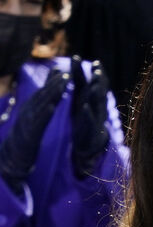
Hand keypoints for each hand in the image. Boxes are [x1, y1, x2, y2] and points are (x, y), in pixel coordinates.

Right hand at [0, 69, 67, 194]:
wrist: (12, 157)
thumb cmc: (25, 134)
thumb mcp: (33, 115)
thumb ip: (42, 101)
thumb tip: (47, 87)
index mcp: (31, 108)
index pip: (44, 92)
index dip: (54, 81)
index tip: (66, 70)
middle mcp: (28, 112)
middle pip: (43, 96)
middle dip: (55, 84)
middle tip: (67, 73)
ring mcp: (27, 123)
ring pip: (41, 106)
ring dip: (52, 95)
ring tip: (63, 85)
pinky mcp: (29, 135)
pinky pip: (38, 122)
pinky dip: (45, 113)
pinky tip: (53, 107)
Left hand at [71, 55, 109, 178]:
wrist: (89, 147)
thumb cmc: (84, 121)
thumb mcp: (80, 100)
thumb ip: (78, 83)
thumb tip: (75, 66)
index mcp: (91, 99)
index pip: (90, 82)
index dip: (88, 71)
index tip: (84, 59)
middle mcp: (96, 106)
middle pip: (98, 90)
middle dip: (98, 79)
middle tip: (97, 68)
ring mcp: (96, 118)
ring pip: (97, 104)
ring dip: (97, 94)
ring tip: (94, 84)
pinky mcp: (92, 131)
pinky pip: (90, 121)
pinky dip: (88, 113)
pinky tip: (84, 107)